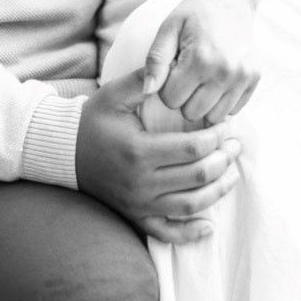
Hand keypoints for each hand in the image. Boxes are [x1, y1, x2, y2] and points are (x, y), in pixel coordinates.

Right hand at [76, 70, 240, 243]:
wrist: (64, 153)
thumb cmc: (92, 122)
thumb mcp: (113, 95)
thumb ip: (142, 80)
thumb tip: (172, 67)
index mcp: (138, 151)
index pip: (193, 148)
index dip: (217, 137)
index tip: (226, 127)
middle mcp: (141, 182)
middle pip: (198, 176)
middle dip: (224, 161)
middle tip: (235, 147)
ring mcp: (138, 204)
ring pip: (190, 205)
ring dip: (218, 191)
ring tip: (232, 174)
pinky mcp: (134, 217)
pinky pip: (167, 233)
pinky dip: (190, 233)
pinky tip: (208, 226)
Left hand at [144, 0, 258, 126]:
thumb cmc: (194, 13)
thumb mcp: (169, 29)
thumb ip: (155, 61)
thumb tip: (148, 90)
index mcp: (200, 59)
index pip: (171, 100)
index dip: (166, 86)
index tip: (173, 68)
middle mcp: (225, 72)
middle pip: (191, 113)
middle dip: (184, 97)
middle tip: (187, 74)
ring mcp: (243, 77)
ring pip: (213, 117)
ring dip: (203, 102)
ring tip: (202, 78)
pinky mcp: (255, 79)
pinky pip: (233, 110)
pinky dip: (222, 101)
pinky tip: (217, 80)